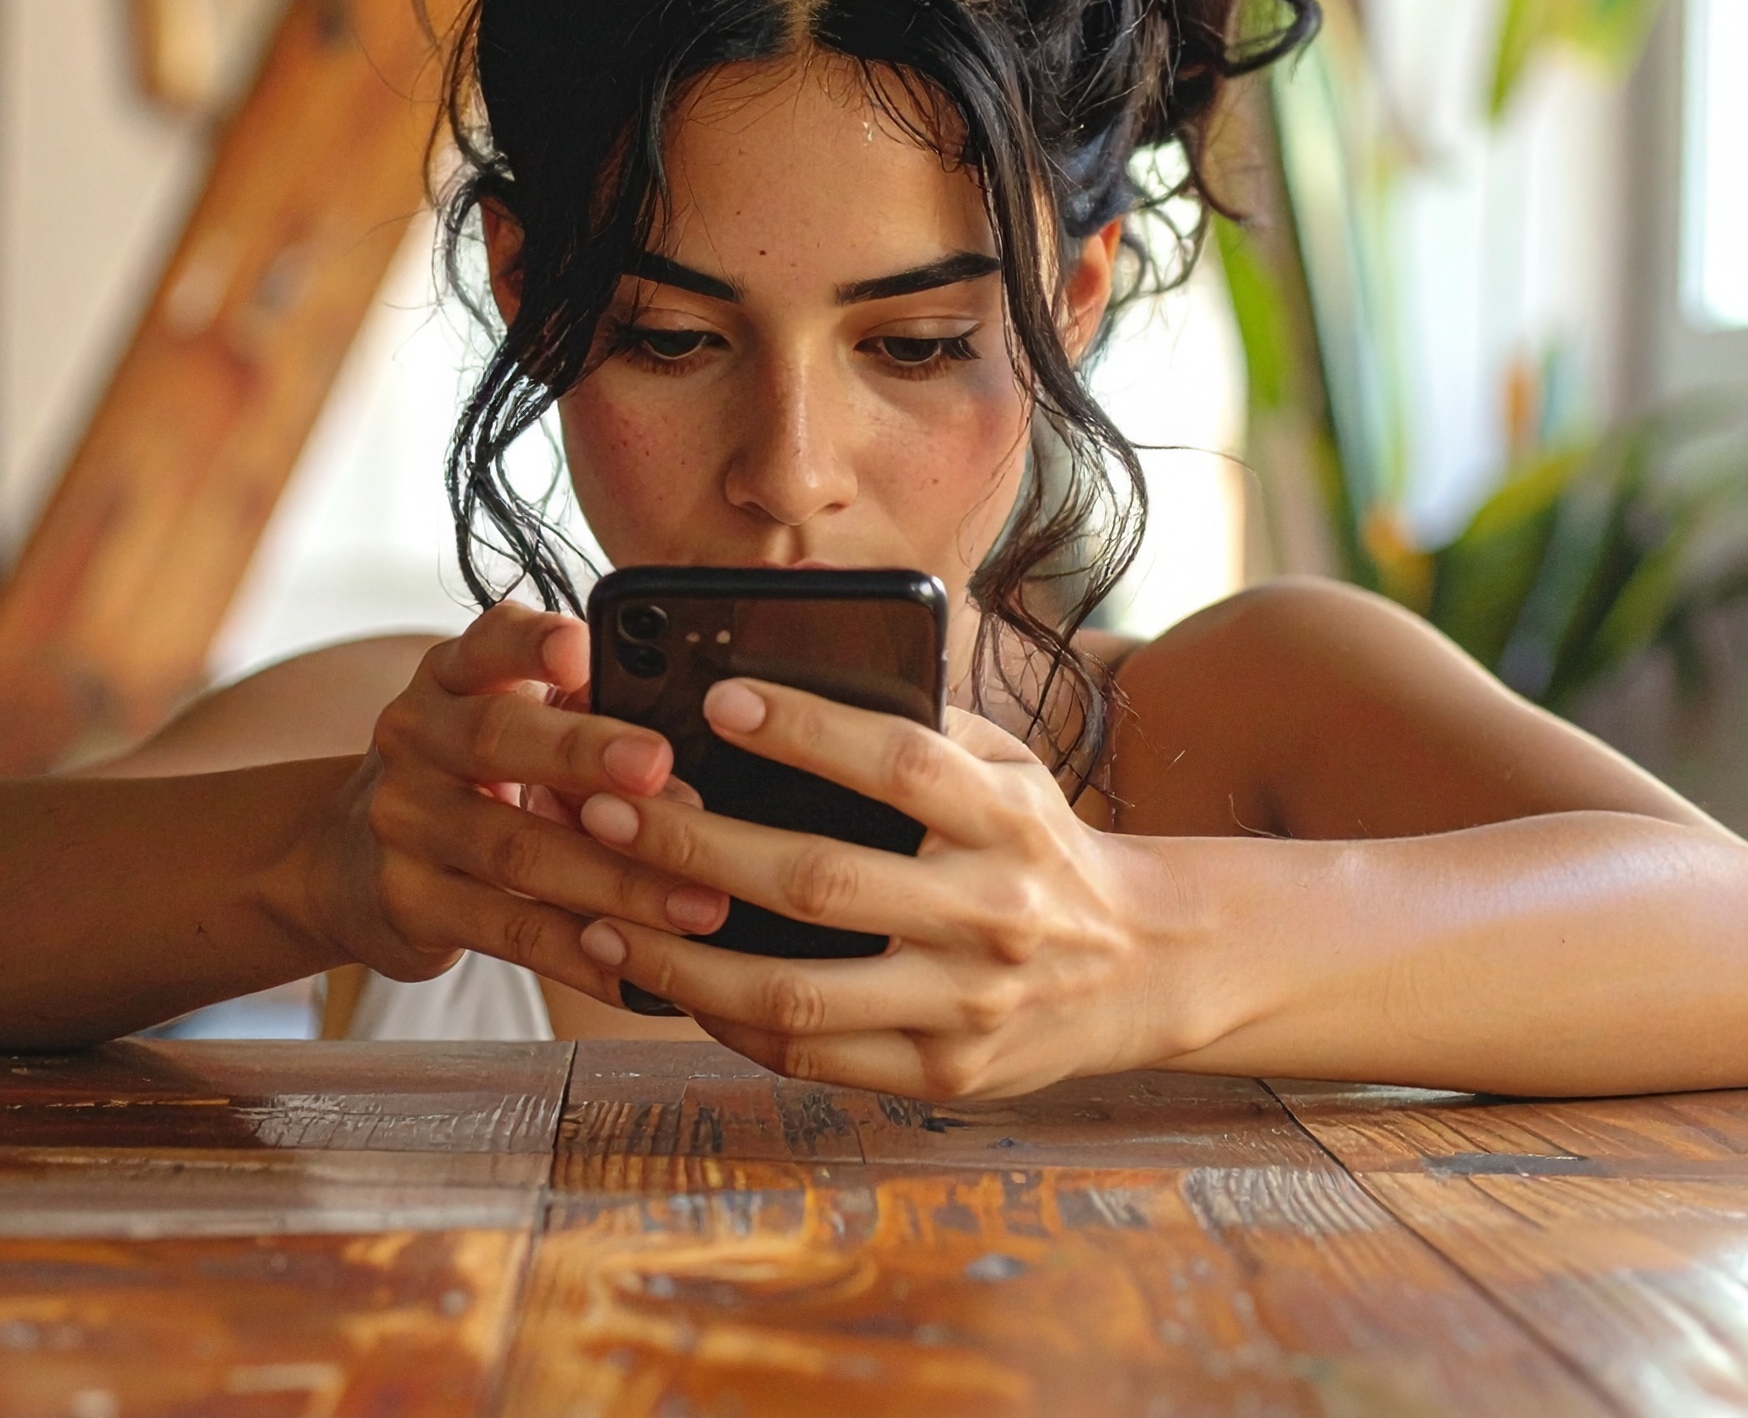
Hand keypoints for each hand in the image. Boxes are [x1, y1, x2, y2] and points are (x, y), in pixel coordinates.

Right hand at [315, 602, 729, 996]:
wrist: (345, 865)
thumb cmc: (462, 780)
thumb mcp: (498, 726)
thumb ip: (575, 721)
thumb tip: (681, 774)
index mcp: (451, 678)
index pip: (488, 642)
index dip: (534, 643)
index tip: (583, 650)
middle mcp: (416, 738)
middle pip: (498, 739)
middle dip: (584, 753)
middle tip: (659, 768)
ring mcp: (406, 824)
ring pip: (516, 851)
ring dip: (616, 880)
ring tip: (698, 902)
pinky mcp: (410, 903)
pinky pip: (511, 932)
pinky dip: (584, 957)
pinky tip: (640, 972)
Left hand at [568, 679, 1197, 1098]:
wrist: (1144, 967)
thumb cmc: (1042, 850)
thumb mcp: (1011, 772)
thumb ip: (923, 730)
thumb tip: (796, 673)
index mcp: (1009, 821)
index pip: (897, 764)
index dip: (804, 729)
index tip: (717, 701)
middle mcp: (991, 915)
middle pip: (818, 880)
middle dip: (695, 844)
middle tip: (606, 810)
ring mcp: (965, 1006)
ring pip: (793, 993)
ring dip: (680, 956)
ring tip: (603, 914)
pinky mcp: (941, 1074)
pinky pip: (810, 1057)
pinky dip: (726, 1021)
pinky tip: (670, 980)